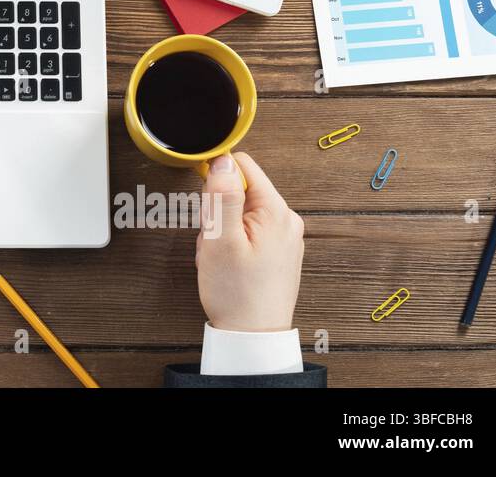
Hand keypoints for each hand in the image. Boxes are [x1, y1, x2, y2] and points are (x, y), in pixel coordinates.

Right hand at [196, 152, 303, 332]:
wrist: (252, 336)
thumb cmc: (237, 293)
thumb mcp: (220, 239)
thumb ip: (222, 195)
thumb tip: (223, 160)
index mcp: (276, 211)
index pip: (242, 166)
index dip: (217, 179)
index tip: (209, 207)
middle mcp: (286, 220)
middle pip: (240, 190)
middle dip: (218, 211)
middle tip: (215, 241)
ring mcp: (284, 237)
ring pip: (240, 212)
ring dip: (222, 230)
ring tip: (220, 256)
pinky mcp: (278, 251)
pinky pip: (247, 231)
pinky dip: (232, 242)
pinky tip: (229, 263)